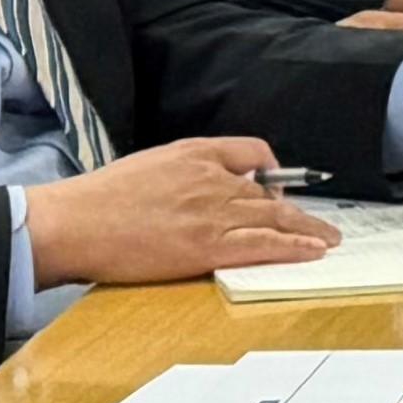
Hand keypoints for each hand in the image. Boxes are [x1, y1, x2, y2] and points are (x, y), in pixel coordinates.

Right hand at [24, 137, 341, 287]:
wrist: (74, 223)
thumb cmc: (101, 199)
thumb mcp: (151, 164)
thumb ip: (185, 172)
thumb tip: (208, 188)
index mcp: (196, 153)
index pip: (252, 151)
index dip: (270, 172)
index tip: (275, 188)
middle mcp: (212, 178)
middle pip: (269, 190)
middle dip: (298, 207)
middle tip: (321, 222)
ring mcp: (212, 212)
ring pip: (274, 217)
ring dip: (308, 229)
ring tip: (328, 239)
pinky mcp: (206, 246)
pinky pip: (263, 244)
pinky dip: (294, 245)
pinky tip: (312, 250)